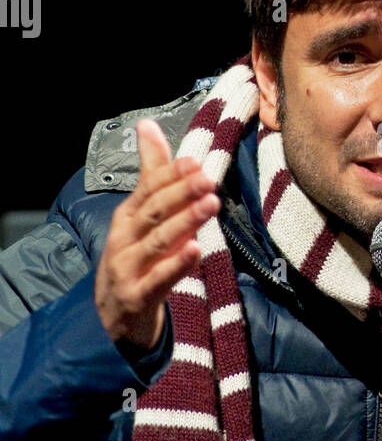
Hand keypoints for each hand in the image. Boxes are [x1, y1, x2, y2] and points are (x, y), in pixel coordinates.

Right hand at [94, 118, 220, 349]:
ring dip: (185, 222)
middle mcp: (124, 239)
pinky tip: (195, 251)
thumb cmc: (133, 257)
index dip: (170, 175)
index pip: (148, 190)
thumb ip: (151, 172)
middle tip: (207, 179)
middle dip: (180, 194)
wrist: (112, 316)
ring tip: (210, 206)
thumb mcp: (140, 216)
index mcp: (127, 216)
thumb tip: (147, 124)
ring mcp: (128, 268)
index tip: (195, 162)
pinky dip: (177, 265)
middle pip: (153, 212)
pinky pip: (159, 279)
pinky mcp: (137, 297)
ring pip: (157, 242)